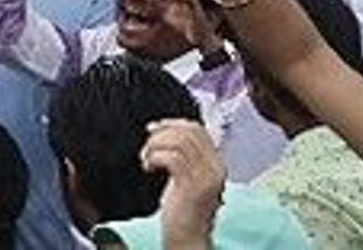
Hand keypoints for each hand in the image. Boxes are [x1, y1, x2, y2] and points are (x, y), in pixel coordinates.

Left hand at [140, 119, 227, 243]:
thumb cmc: (182, 212)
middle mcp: (216, 168)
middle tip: (147, 149)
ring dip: (155, 146)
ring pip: (178, 142)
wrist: (188, 241)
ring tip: (146, 160)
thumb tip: (161, 128)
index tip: (153, 129)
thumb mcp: (185, 178)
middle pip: (188, 132)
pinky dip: (155, 157)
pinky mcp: (193, 188)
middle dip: (161, 134)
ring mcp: (206, 178)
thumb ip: (182, 156)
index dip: (172, 124)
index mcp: (216, 164)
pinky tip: (148, 168)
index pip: (197, 129)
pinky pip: (171, 158)